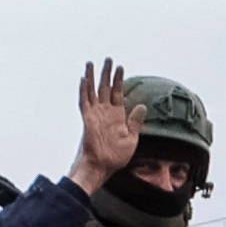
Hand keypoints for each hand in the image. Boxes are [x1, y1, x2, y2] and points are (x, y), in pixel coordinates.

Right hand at [69, 59, 143, 192]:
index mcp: (117, 116)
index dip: (120, 80)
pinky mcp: (87, 119)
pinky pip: (84, 101)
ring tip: (92, 63)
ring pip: (93, 91)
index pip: (118, 93)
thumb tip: (142, 106)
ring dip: (93, 76)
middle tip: (108, 59)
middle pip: (105, 87)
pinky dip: (84, 90)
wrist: (102, 167)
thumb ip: (135, 122)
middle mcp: (105, 112)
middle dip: (107, 73)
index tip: (121, 67)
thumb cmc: (116, 157)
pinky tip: (83, 79)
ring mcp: (95, 114)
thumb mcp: (131, 139)